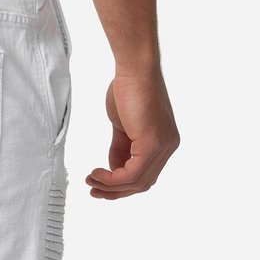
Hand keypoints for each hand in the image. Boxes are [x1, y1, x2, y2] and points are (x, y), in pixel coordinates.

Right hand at [86, 69, 179, 198]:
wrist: (134, 69)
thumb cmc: (129, 89)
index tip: (100, 182)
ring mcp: (162, 146)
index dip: (121, 184)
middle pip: (142, 183)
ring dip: (110, 186)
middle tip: (94, 190)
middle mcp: (168, 146)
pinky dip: (112, 179)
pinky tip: (97, 173)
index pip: (145, 174)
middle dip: (115, 191)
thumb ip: (121, 148)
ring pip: (136, 182)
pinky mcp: (152, 144)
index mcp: (164, 142)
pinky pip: (131, 174)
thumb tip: (114, 168)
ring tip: (91, 181)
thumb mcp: (123, 126)